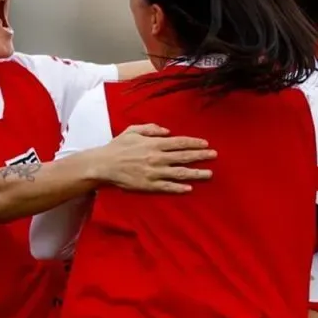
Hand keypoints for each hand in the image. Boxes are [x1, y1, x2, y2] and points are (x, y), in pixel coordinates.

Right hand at [91, 124, 214, 192]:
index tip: (206, 144)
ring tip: (209, 174)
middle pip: (184, 157)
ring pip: (180, 173)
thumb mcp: (133, 130)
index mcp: (154, 143)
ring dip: (196, 173)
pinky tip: (190, 188)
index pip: (179, 142)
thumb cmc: (118, 146)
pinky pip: (167, 187)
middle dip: (201, 156)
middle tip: (214, 155)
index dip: (194, 143)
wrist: (104, 165)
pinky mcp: (149, 185)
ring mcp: (154, 172)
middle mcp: (157, 157)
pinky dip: (179, 188)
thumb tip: (167, 131)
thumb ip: (151, 128)